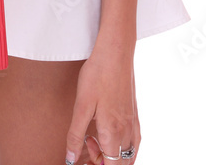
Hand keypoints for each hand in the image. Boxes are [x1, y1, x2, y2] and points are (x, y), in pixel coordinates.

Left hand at [65, 45, 139, 164]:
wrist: (116, 52)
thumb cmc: (98, 75)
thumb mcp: (81, 105)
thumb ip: (75, 135)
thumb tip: (70, 158)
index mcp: (113, 133)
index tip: (82, 159)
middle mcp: (127, 131)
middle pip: (119, 164)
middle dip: (103, 163)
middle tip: (86, 146)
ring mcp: (133, 123)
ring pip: (129, 155)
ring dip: (112, 156)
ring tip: (93, 139)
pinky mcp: (135, 114)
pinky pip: (134, 142)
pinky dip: (124, 148)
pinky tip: (113, 138)